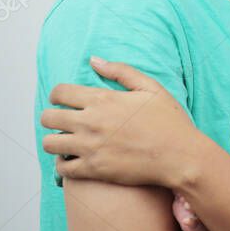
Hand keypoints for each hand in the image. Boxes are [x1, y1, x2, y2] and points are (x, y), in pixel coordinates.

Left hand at [40, 56, 201, 187]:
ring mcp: (90, 147)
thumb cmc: (170, 122)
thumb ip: (121, 71)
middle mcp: (91, 122)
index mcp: (103, 99)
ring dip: (56, 141)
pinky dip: (64, 164)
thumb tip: (94, 60)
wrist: (181, 157)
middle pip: (48, 118)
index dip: (58, 95)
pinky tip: (76, 160)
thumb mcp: (151, 88)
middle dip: (52, 117)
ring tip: (69, 142)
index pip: (59, 93)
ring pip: (49, 143)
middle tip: (65, 122)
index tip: (64, 101)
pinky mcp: (94, 169)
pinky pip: (62, 168)